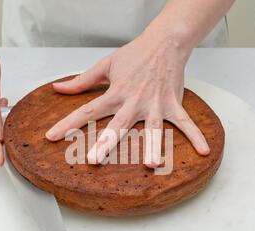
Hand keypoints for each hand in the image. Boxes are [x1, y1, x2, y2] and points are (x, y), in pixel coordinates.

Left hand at [46, 31, 209, 167]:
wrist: (164, 42)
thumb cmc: (135, 55)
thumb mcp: (104, 65)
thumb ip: (81, 81)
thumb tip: (58, 88)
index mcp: (115, 93)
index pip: (86, 111)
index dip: (67, 124)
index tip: (51, 137)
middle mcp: (133, 101)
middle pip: (118, 125)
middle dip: (106, 143)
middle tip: (94, 160)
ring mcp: (155, 104)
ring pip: (152, 128)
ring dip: (152, 145)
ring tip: (151, 164)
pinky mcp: (172, 104)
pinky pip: (185, 122)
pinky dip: (195, 136)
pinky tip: (203, 151)